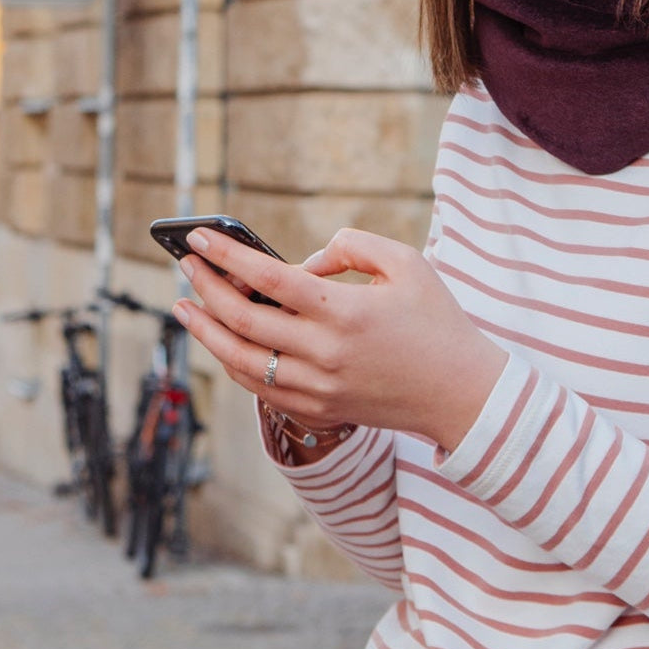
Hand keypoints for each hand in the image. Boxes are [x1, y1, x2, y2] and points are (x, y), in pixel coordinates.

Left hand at [173, 226, 506, 454]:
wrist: (463, 393)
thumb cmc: (438, 321)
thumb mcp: (407, 263)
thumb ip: (352, 247)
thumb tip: (304, 262)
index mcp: (345, 312)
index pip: (267, 279)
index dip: (227, 256)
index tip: (199, 237)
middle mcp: (324, 353)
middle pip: (243, 320)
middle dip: (205, 289)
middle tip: (186, 266)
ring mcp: (318, 388)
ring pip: (241, 361)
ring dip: (206, 332)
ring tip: (185, 307)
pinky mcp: (320, 410)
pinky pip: (260, 389)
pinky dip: (234, 364)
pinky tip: (223, 343)